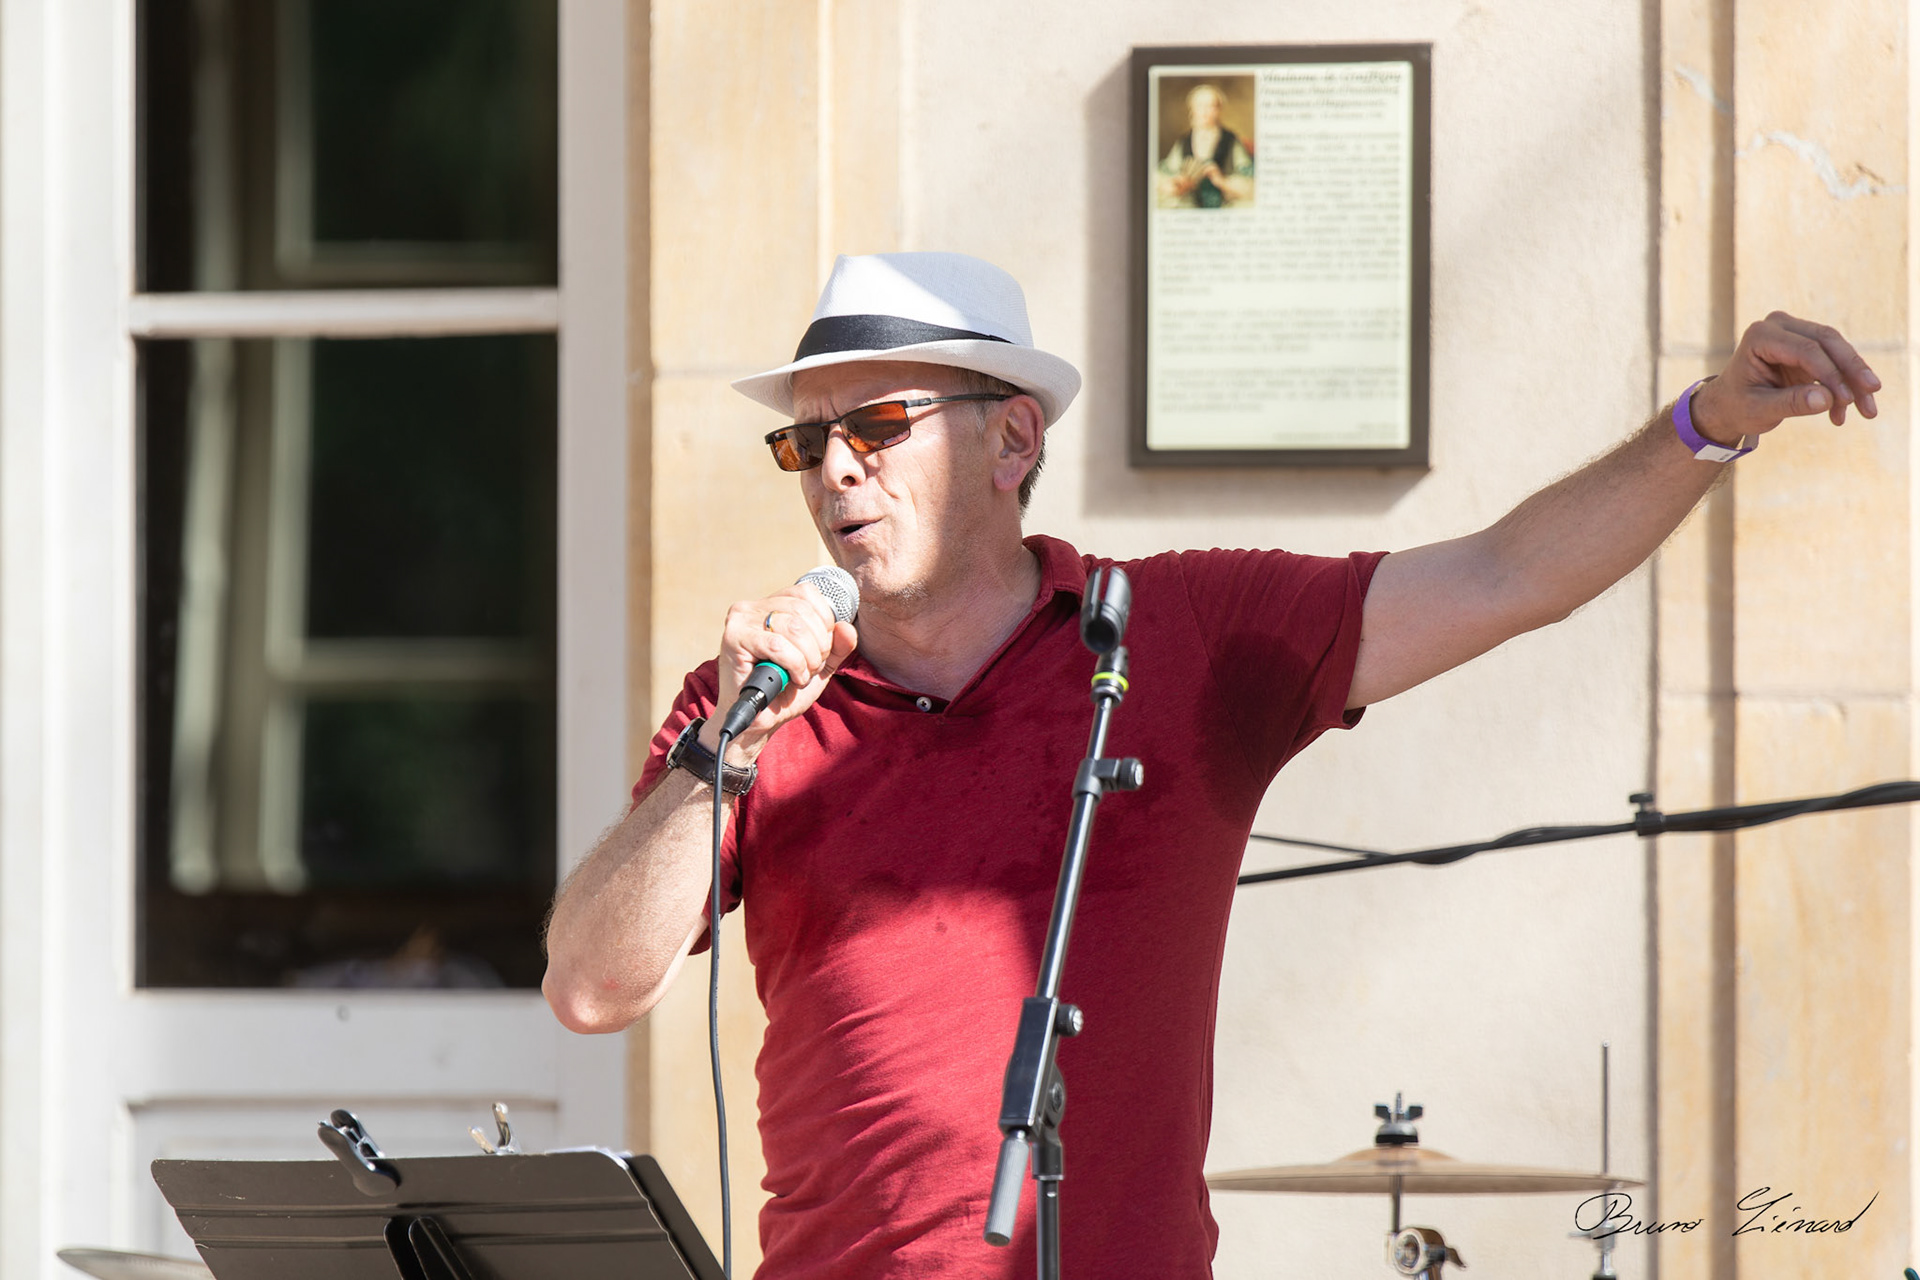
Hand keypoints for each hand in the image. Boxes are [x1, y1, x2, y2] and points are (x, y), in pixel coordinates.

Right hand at [701, 581, 857, 760]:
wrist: (758, 721)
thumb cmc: (785, 690)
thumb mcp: (819, 664)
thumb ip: (837, 645)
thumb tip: (847, 626)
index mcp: (772, 606)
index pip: (807, 592)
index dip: (824, 620)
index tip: (821, 648)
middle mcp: (753, 607)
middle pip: (803, 610)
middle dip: (818, 644)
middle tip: (812, 667)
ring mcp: (741, 620)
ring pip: (794, 627)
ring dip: (807, 658)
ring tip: (801, 675)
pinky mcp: (733, 638)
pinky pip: (778, 645)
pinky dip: (794, 665)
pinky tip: (793, 679)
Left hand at [1693, 311, 1880, 443]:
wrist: (1729, 405)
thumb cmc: (1738, 406)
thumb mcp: (1759, 410)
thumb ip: (1790, 403)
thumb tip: (1826, 399)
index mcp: (1760, 335)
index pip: (1806, 350)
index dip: (1830, 373)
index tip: (1845, 399)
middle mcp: (1779, 326)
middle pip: (1827, 342)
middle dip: (1852, 370)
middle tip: (1872, 392)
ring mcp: (1795, 332)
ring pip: (1837, 349)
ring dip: (1855, 379)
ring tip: (1868, 410)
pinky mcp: (1808, 345)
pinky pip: (1836, 360)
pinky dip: (1846, 384)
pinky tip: (1848, 410)